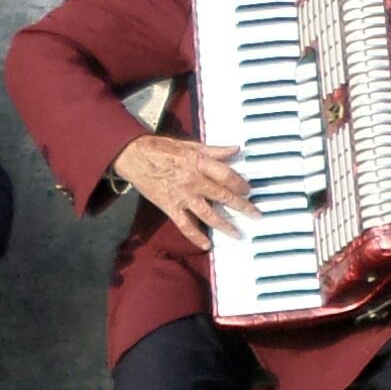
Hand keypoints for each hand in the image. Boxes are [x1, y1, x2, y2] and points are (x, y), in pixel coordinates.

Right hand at [116, 129, 259, 240]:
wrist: (134, 156)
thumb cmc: (161, 148)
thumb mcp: (189, 144)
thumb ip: (214, 150)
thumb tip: (235, 149)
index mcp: (199, 162)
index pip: (226, 175)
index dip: (240, 183)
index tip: (249, 190)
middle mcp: (193, 180)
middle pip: (223, 196)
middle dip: (242, 206)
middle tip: (256, 215)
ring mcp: (182, 195)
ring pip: (208, 213)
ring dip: (225, 225)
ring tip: (238, 234)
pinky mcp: (170, 206)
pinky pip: (185, 225)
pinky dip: (196, 236)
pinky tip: (206, 244)